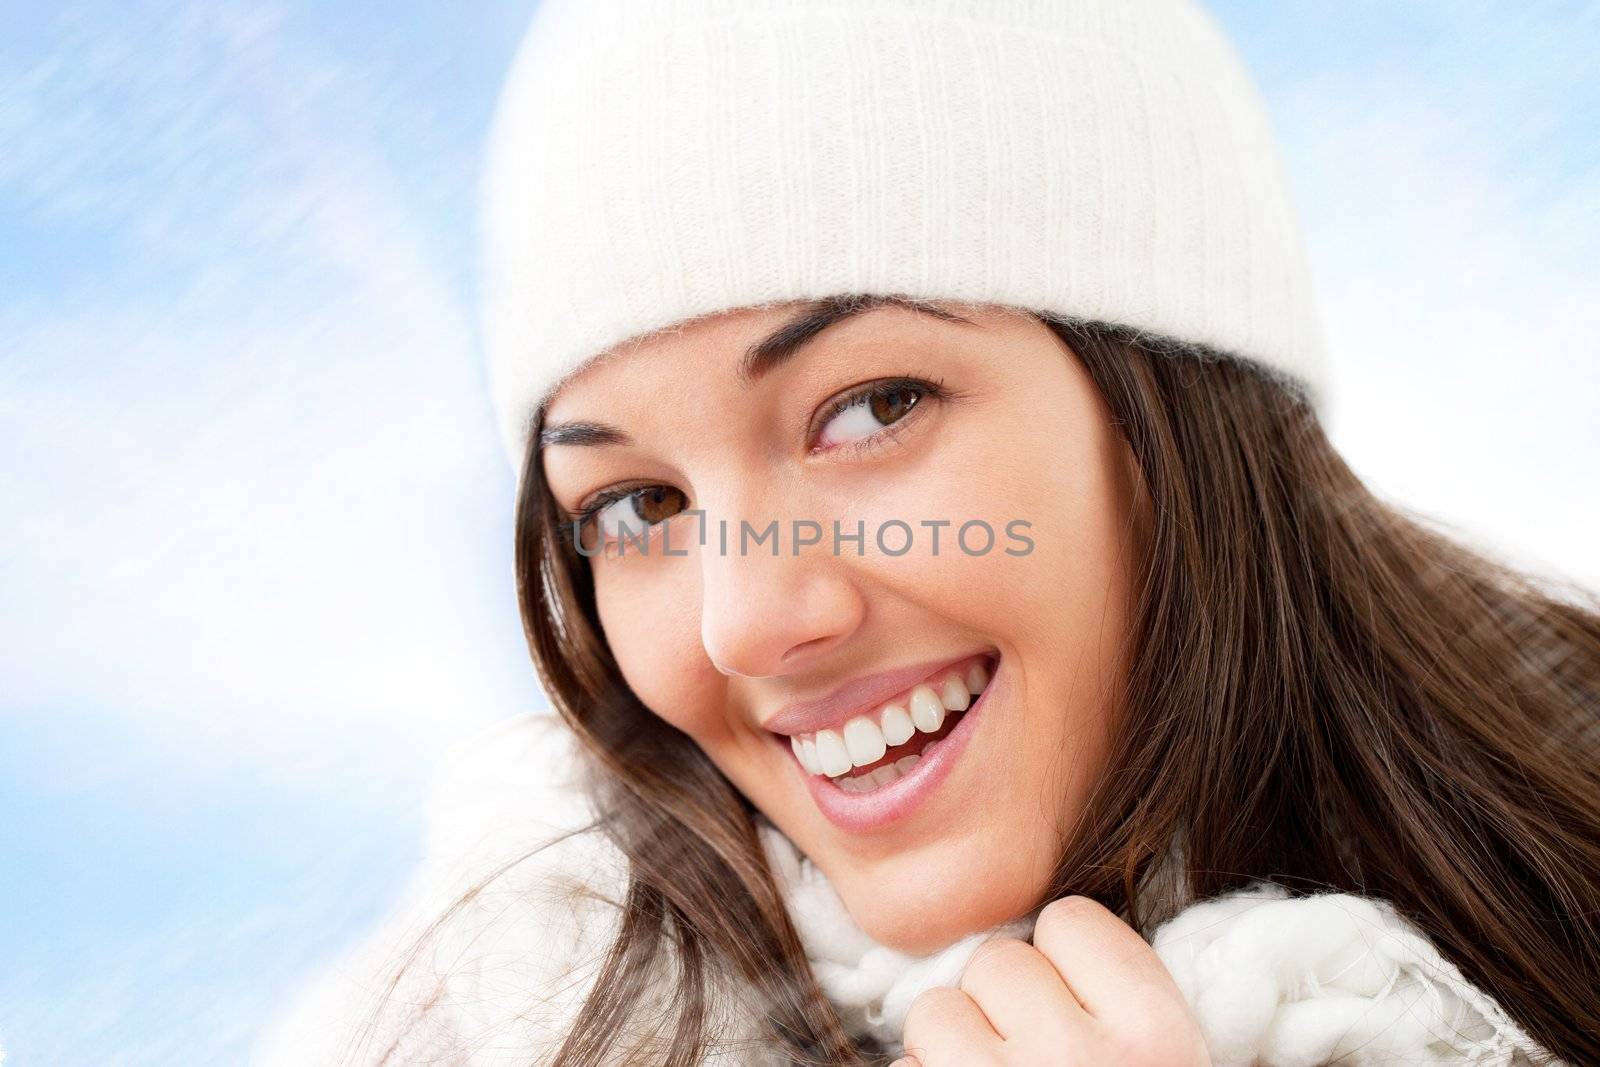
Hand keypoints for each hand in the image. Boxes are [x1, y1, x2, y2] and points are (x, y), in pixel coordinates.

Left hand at [891, 896, 1210, 1066]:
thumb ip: (1123, 997)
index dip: (1062, 961)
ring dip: (950, 1048)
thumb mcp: (1169, 1056)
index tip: (1075, 1008)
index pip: (1070, 920)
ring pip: (936, 1010)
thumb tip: (1054, 923)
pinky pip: (902, 1066)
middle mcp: (1082, 1060)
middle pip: (997, 961)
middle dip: (1000, 1007)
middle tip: (1032, 1062)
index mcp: (1158, 1038)